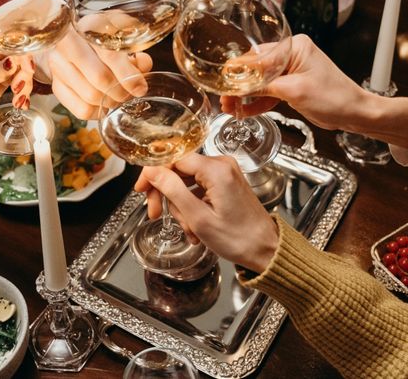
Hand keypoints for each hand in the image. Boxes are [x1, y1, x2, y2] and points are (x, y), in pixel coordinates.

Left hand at [0, 39, 31, 147]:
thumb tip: (14, 60)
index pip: (5, 43)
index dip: (18, 54)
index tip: (25, 69)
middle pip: (18, 54)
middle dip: (23, 72)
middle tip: (18, 88)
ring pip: (22, 67)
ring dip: (24, 84)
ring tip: (17, 99)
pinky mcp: (4, 77)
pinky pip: (21, 78)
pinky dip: (23, 90)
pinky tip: (19, 102)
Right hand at [46, 28, 151, 118]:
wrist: (70, 36)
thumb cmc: (99, 33)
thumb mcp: (119, 30)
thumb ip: (134, 45)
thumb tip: (143, 64)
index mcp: (85, 26)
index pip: (109, 55)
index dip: (128, 74)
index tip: (141, 86)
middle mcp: (65, 46)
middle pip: (99, 78)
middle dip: (122, 90)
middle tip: (131, 92)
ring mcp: (58, 67)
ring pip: (90, 97)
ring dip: (111, 101)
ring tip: (119, 95)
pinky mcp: (56, 86)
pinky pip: (81, 109)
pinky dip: (98, 111)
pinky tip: (104, 102)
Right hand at [134, 154, 278, 272]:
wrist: (266, 250)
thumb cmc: (238, 238)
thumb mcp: (198, 217)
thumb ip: (172, 190)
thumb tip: (152, 171)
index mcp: (216, 169)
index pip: (173, 158)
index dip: (153, 173)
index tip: (141, 190)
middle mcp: (221, 164)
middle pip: (178, 169)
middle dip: (165, 194)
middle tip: (154, 214)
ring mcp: (225, 172)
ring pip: (186, 181)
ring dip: (180, 206)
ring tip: (188, 230)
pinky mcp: (226, 182)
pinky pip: (199, 188)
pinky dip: (192, 206)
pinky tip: (194, 227)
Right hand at [219, 35, 407, 151]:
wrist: (355, 114)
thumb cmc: (334, 97)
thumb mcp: (294, 91)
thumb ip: (264, 85)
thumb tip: (237, 83)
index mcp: (294, 46)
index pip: (257, 57)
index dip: (238, 72)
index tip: (222, 84)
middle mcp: (291, 54)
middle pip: (255, 68)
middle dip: (238, 86)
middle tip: (224, 100)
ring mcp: (291, 70)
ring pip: (260, 81)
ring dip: (245, 95)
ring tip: (230, 108)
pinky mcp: (291, 85)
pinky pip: (269, 91)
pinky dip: (258, 101)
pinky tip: (244, 111)